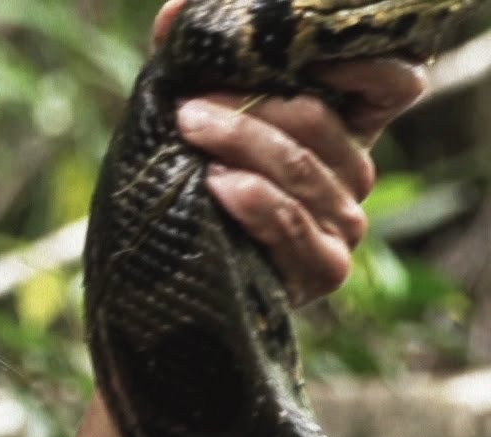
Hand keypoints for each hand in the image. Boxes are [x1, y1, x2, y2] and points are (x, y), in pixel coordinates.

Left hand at [153, 0, 428, 303]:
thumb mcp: (196, 121)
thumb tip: (177, 7)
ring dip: (241, 145)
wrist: (169, 281)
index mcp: (343, 129)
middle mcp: (355, 172)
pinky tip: (217, 184)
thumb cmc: (190, 187)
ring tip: (190, 131)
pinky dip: (253, 200)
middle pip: (321, 123)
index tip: (308, 52)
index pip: (395, 85)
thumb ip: (196, 63)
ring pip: (301, 169)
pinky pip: (292, 223)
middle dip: (252, 108)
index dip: (367, 64)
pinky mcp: (324, 268)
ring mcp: (345, 222)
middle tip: (191, 104)